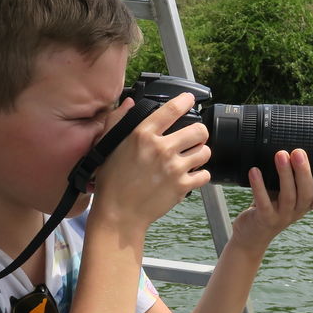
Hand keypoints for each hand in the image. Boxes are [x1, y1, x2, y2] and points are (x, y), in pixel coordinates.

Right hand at [91, 93, 211, 228]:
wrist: (118, 213)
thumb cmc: (112, 181)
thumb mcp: (108, 145)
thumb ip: (119, 120)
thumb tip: (131, 102)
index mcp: (142, 135)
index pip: (171, 110)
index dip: (185, 101)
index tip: (190, 99)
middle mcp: (161, 149)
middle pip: (198, 130)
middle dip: (199, 132)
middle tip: (194, 137)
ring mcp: (174, 168)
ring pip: (205, 152)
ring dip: (200, 152)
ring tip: (191, 156)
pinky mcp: (182, 186)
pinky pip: (205, 174)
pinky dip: (200, 174)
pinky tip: (190, 174)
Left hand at [231, 148, 312, 254]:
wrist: (250, 235)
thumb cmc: (267, 207)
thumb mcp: (281, 193)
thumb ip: (287, 177)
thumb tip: (287, 147)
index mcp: (304, 205)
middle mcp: (296, 212)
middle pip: (306, 194)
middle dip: (304, 172)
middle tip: (298, 152)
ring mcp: (281, 217)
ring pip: (288, 196)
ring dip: (285, 174)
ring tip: (280, 155)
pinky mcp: (264, 219)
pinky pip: (263, 202)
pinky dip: (259, 186)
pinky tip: (254, 171)